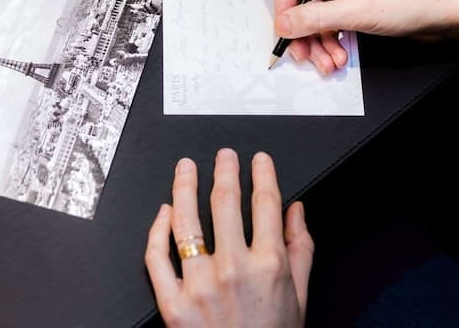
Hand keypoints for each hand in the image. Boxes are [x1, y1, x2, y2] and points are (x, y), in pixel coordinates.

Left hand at [144, 149, 313, 327]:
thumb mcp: (299, 297)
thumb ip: (300, 249)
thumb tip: (296, 210)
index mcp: (269, 265)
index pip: (265, 203)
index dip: (262, 174)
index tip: (257, 160)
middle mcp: (233, 269)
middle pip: (225, 202)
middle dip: (224, 170)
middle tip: (223, 155)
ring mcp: (199, 285)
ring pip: (186, 221)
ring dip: (185, 187)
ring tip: (186, 168)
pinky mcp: (172, 303)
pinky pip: (158, 257)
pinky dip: (158, 229)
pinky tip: (164, 212)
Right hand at [263, 0, 458, 73]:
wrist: (451, 10)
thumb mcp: (357, 11)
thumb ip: (314, 18)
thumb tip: (282, 24)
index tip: (288, 25)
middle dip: (300, 29)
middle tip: (304, 53)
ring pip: (312, 13)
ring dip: (316, 40)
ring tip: (328, 62)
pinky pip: (328, 20)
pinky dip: (330, 40)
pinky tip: (338, 57)